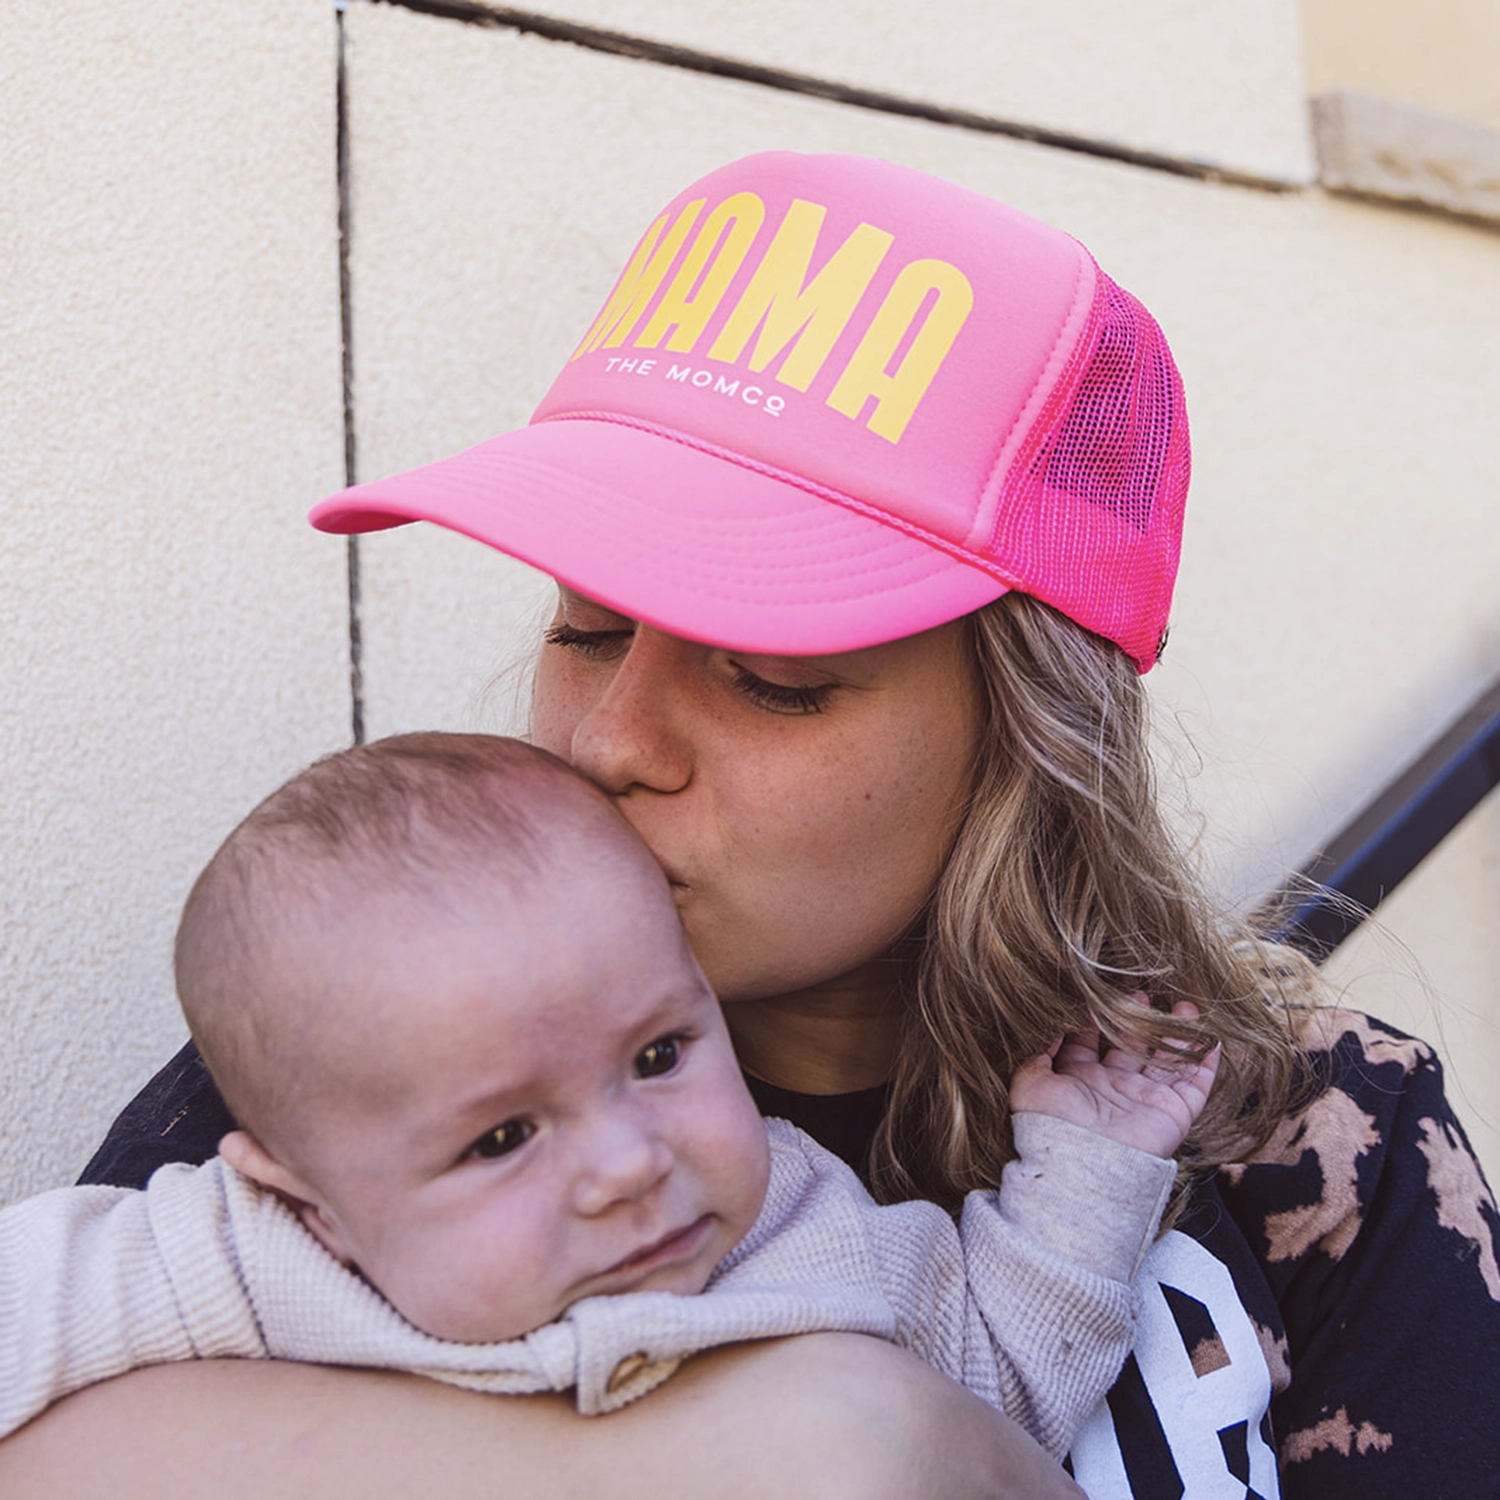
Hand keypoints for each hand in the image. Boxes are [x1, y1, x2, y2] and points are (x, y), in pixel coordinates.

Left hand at [1009, 997, 1218, 1158]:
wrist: (1081, 1164)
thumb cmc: (1050, 1123)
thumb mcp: (1031, 1081)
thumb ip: (1038, 1051)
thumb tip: (1047, 1025)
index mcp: (1081, 1081)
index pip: (1091, 1044)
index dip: (1096, 1020)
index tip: (1101, 994)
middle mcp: (1115, 1089)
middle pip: (1132, 1049)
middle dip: (1139, 1023)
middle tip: (1144, 996)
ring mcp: (1146, 1101)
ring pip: (1168, 1062)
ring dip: (1178, 1035)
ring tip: (1185, 1007)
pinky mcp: (1173, 1114)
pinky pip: (1196, 1085)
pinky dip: (1206, 1063)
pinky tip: (1212, 1039)